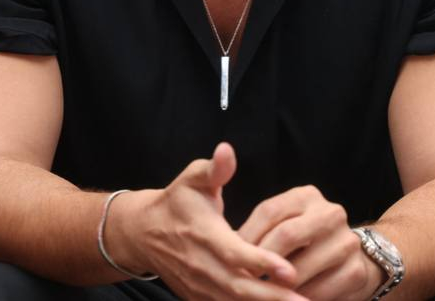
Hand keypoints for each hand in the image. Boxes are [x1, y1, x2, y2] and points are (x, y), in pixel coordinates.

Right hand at [106, 142, 307, 300]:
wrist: (144, 234)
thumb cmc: (177, 203)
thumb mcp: (192, 179)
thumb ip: (214, 169)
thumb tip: (226, 150)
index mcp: (204, 235)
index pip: (234, 252)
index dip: (261, 261)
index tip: (290, 269)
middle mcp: (202, 266)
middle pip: (239, 287)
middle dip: (273, 297)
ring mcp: (200, 287)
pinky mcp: (200, 299)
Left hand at [238, 186, 383, 300]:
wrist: (346, 255)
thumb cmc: (301, 238)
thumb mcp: (284, 221)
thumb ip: (261, 227)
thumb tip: (226, 245)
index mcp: (307, 196)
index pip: (270, 211)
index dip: (247, 235)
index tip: (230, 256)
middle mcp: (330, 213)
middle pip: (286, 235)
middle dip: (261, 261)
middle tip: (243, 278)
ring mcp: (346, 242)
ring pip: (300, 269)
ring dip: (276, 286)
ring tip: (258, 292)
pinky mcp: (355, 272)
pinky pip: (318, 292)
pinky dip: (296, 299)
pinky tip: (283, 300)